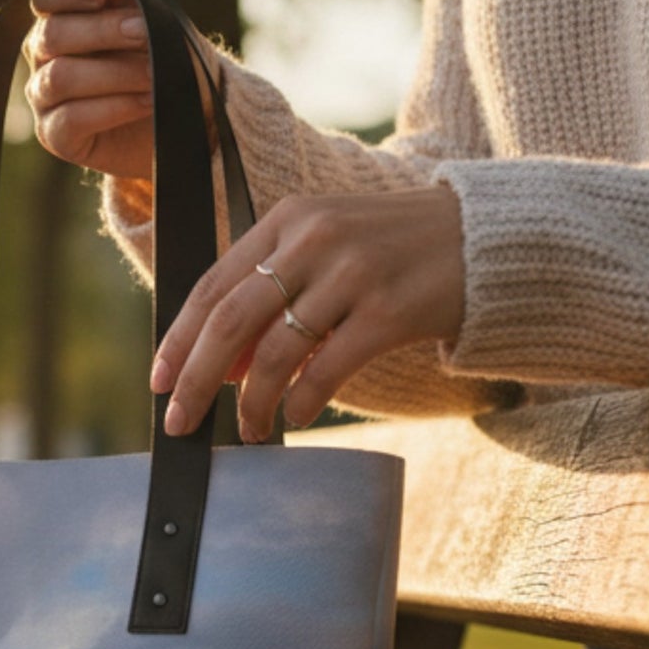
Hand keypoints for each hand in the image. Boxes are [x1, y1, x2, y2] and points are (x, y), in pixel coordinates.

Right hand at [24, 0, 152, 182]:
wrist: (185, 114)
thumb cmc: (166, 61)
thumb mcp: (158, 22)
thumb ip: (131, 0)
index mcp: (62, 16)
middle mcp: (44, 55)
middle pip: (52, 34)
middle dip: (101, 30)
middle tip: (143, 32)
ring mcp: (44, 97)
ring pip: (60, 77)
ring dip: (113, 72)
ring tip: (154, 73)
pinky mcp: (54, 135)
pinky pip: (71, 119)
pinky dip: (114, 107)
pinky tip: (148, 101)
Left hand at [154, 187, 466, 438]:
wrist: (489, 238)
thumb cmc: (394, 252)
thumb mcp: (325, 250)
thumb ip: (272, 293)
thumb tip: (221, 366)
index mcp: (287, 219)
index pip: (211, 286)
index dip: (178, 339)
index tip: (158, 381)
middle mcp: (314, 238)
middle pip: (230, 321)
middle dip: (197, 379)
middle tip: (179, 421)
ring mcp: (353, 271)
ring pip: (274, 352)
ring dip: (252, 403)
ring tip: (248, 430)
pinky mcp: (390, 309)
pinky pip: (324, 368)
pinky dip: (301, 401)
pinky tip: (295, 417)